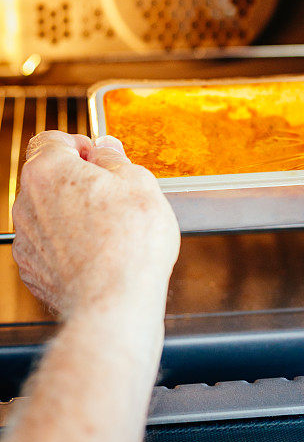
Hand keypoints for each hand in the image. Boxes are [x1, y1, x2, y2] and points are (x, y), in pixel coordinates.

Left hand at [12, 132, 179, 316]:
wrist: (115, 301)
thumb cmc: (130, 242)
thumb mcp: (138, 182)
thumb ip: (115, 158)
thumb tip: (105, 149)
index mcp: (48, 170)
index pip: (50, 139)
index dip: (77, 144)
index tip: (97, 157)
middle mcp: (27, 202)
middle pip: (47, 177)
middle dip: (76, 180)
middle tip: (111, 192)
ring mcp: (26, 239)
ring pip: (47, 212)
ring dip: (71, 212)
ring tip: (109, 227)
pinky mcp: (32, 270)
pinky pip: (48, 245)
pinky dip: (67, 244)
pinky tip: (97, 252)